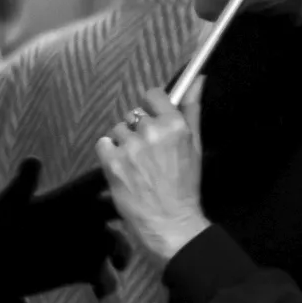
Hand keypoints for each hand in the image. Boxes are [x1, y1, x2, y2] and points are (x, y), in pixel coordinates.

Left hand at [0, 158, 128, 298]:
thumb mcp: (8, 203)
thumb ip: (24, 184)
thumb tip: (32, 160)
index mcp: (71, 196)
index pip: (101, 180)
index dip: (119, 177)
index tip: (131, 181)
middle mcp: (85, 218)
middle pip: (121, 212)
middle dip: (132, 218)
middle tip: (135, 225)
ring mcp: (86, 244)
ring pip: (118, 245)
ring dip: (123, 253)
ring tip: (117, 264)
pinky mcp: (82, 270)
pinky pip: (105, 277)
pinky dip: (107, 284)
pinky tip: (99, 291)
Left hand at [95, 81, 210, 265]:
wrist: (170, 223)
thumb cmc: (185, 186)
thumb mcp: (195, 145)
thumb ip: (192, 109)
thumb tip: (198, 79)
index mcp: (175, 125)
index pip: (152, 95)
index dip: (151, 108)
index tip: (153, 120)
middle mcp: (152, 132)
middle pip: (134, 115)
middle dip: (138, 131)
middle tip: (148, 154)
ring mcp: (131, 147)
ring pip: (118, 130)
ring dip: (124, 144)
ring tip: (136, 166)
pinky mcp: (112, 162)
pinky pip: (103, 144)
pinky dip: (109, 154)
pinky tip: (123, 169)